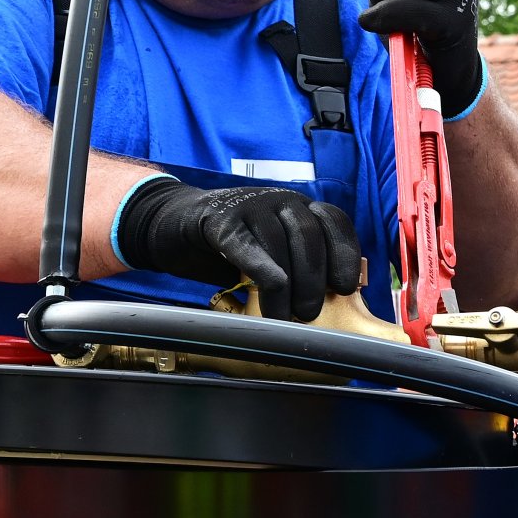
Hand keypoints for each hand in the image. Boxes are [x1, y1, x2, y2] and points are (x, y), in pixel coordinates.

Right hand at [115, 179, 361, 321]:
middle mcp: (278, 199)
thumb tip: (329, 303)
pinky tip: (269, 297)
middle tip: (308, 314)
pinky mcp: (220, 221)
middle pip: (309, 236)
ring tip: (284, 317)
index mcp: (297, 206)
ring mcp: (249, 206)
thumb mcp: (270, 251)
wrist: (172, 224)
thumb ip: (298, 264)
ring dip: (288, 288)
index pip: (334, 222)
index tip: (345, 287)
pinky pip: (248, 248)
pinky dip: (263, 274)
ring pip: (280, 245)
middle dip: (314, 280)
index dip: (344, 255)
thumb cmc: (229, 246)